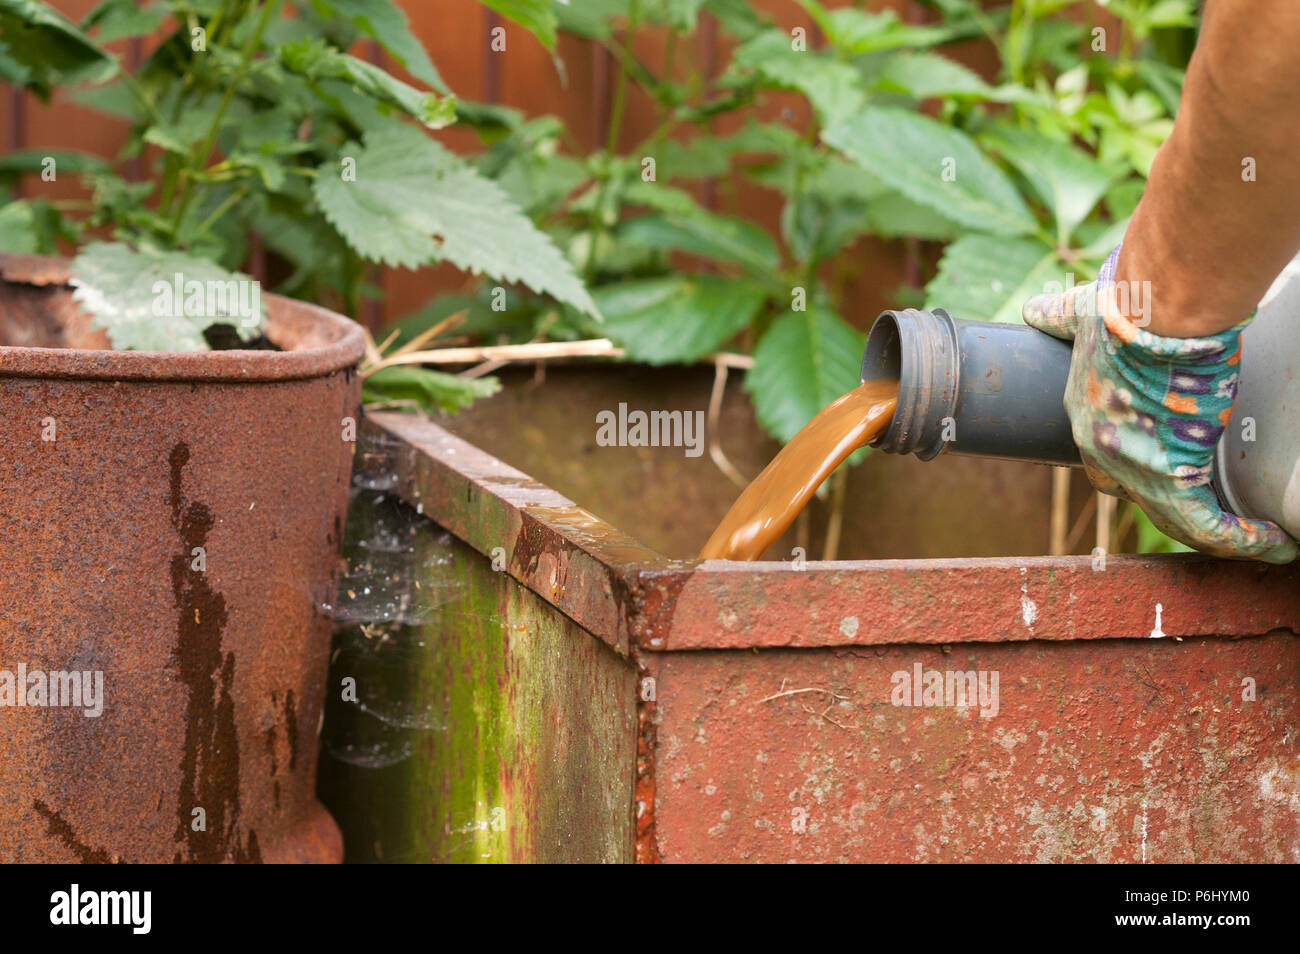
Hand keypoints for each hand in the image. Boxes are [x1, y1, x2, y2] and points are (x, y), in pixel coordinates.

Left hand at [1021, 246, 1297, 563]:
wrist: (1157, 312)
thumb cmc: (1130, 305)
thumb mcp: (1084, 314)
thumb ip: (1059, 315)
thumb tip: (1034, 309)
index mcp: (1086, 414)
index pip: (1105, 456)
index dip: (1133, 465)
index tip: (1167, 464)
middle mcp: (1102, 449)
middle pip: (1133, 493)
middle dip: (1169, 503)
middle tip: (1213, 510)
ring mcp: (1133, 467)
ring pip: (1174, 519)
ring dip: (1217, 534)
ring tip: (1258, 541)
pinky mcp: (1171, 476)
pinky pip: (1207, 526)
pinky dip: (1243, 540)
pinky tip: (1276, 543)